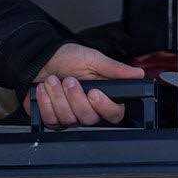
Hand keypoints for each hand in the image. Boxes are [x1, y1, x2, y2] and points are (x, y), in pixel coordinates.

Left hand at [23, 43, 144, 127]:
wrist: (40, 58)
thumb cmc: (66, 57)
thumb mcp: (92, 59)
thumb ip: (114, 68)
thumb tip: (138, 73)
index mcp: (102, 96)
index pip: (114, 114)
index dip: (105, 106)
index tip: (94, 92)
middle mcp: (88, 109)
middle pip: (90, 118)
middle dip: (76, 97)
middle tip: (69, 80)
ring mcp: (70, 116)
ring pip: (69, 119)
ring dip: (58, 97)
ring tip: (53, 80)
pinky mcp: (52, 118)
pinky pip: (52, 120)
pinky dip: (46, 102)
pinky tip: (44, 89)